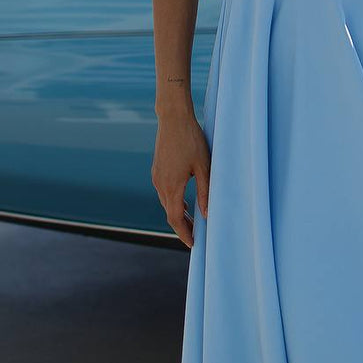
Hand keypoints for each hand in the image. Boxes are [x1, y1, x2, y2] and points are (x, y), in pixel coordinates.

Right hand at [151, 111, 210, 248]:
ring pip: (166, 203)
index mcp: (172, 186)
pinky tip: (184, 200)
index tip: (193, 244)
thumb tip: (206, 214)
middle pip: (170, 214)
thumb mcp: (203, 166)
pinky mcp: (157, 169)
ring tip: (194, 220)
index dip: (184, 233)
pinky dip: (174, 201)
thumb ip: (205, 191)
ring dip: (178, 214)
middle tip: (196, 236)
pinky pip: (164, 192)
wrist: (173, 118)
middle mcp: (160, 184)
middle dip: (183, 227)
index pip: (176, 219)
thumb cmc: (191, 140)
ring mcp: (157, 176)